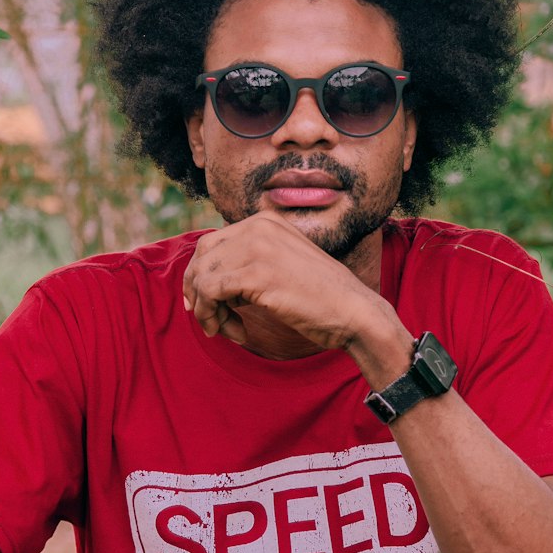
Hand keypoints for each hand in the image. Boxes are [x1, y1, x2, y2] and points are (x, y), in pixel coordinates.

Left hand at [183, 212, 396, 353]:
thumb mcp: (280, 265)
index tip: (205, 306)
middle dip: (197, 291)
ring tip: (226, 329)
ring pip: (202, 276)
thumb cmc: (319, 298)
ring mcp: (257, 246)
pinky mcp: (257, 273)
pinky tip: (235, 332)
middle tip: (211, 321)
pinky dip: (212, 315)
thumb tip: (200, 283)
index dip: (199, 277)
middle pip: (201, 256)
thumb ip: (247, 263)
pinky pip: (210, 292)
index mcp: (264, 221)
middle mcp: (258, 226)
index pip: (210, 244)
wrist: (354, 312)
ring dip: (206, 310)